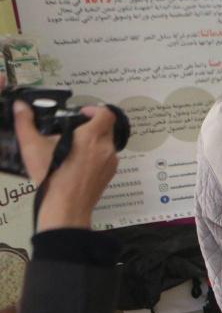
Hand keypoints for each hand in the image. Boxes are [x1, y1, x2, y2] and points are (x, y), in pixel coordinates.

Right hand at [13, 102, 117, 230]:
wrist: (66, 207)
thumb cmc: (51, 175)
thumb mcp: (32, 146)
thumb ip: (25, 122)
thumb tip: (20, 106)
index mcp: (92, 136)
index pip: (106, 114)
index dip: (95, 110)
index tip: (81, 114)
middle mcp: (106, 147)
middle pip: (107, 128)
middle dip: (93, 126)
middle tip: (75, 130)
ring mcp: (111, 162)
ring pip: (107, 144)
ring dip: (94, 142)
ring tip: (74, 148)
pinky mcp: (110, 174)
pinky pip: (107, 158)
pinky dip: (97, 156)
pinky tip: (79, 163)